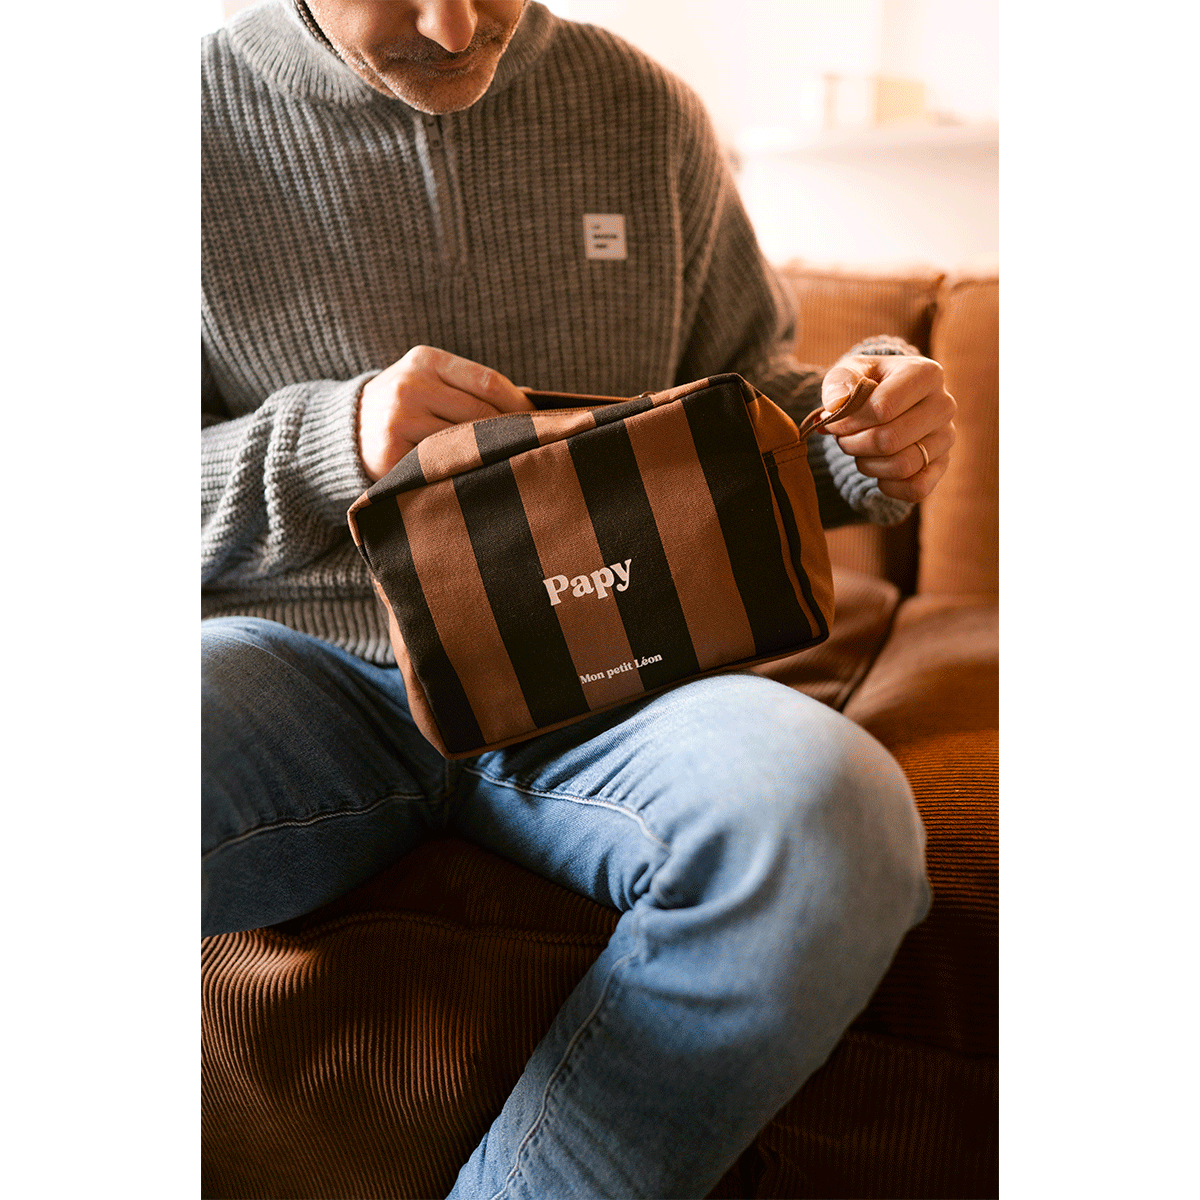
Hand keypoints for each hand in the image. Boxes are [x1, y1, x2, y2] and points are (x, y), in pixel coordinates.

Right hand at [358, 345, 533, 481]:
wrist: (344, 432)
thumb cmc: (405, 408)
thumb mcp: (429, 381)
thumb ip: (470, 389)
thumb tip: (533, 404)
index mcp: (425, 360)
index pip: (488, 382)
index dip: (519, 405)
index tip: (539, 422)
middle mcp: (410, 385)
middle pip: (480, 414)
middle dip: (510, 433)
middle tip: (533, 449)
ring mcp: (398, 420)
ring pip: (463, 442)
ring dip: (489, 455)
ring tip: (509, 464)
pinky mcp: (391, 454)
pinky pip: (440, 465)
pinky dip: (461, 471)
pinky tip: (475, 477)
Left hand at [819, 354, 955, 503]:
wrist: (886, 400)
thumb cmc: (866, 384)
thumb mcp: (848, 371)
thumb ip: (839, 382)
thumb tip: (835, 405)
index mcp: (925, 374)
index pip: (882, 408)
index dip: (849, 422)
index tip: (833, 421)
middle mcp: (944, 405)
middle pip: (890, 440)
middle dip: (854, 444)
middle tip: (842, 438)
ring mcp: (946, 437)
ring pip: (901, 466)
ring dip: (867, 465)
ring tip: (858, 450)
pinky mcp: (941, 465)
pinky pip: (916, 489)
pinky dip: (888, 486)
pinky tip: (877, 469)